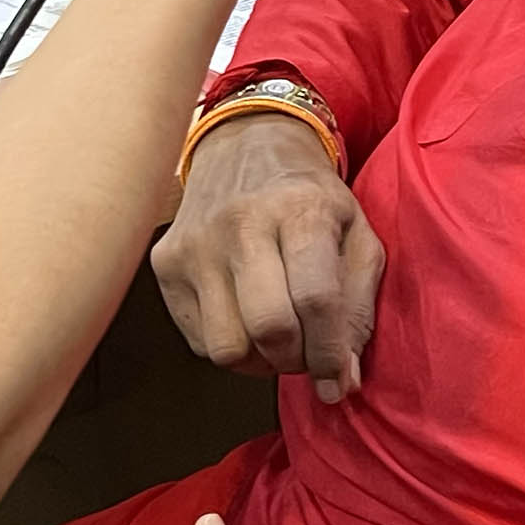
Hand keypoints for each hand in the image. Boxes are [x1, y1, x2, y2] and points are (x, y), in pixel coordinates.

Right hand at [155, 114, 380, 398]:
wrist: (244, 144)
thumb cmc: (309, 197)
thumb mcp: (356, 232)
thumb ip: (358, 306)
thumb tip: (343, 380)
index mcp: (299, 209)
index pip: (316, 300)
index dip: (330, 353)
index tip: (338, 379)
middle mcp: (240, 224)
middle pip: (268, 329)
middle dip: (296, 360)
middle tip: (307, 354)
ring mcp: (195, 244)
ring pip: (228, 347)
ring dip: (260, 360)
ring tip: (276, 338)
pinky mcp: (165, 263)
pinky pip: (200, 341)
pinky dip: (231, 345)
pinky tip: (245, 319)